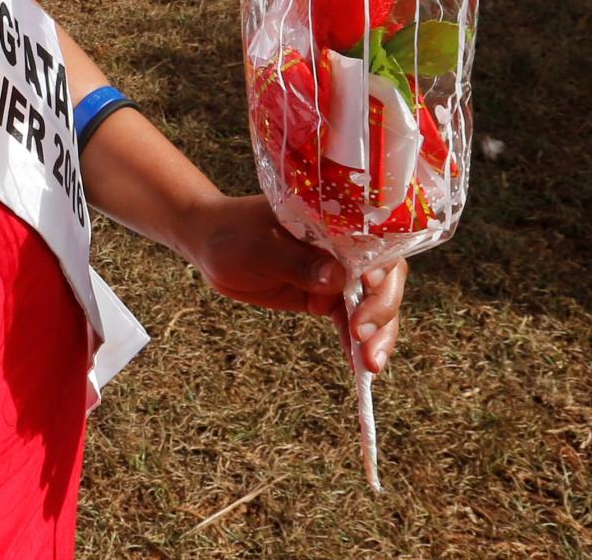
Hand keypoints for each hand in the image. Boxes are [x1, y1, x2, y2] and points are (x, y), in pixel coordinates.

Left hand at [179, 194, 406, 373]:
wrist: (210, 243)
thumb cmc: (233, 234)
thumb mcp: (260, 246)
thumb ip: (297, 262)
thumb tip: (337, 279)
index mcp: (334, 223)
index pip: (373, 243)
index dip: (380, 266)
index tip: (370, 286)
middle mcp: (343, 249)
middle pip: (381, 279)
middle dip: (381, 311)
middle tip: (366, 339)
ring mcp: (336, 275)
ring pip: (371, 307)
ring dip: (377, 336)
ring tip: (372, 366)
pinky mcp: (324, 298)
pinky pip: (349, 323)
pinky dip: (357, 345)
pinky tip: (362, 369)